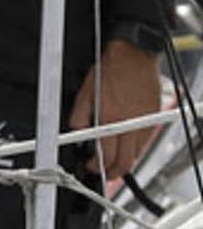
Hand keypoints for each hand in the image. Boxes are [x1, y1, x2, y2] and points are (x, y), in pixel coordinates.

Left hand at [68, 40, 164, 179]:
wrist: (134, 56)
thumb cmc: (111, 69)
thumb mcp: (85, 92)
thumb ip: (79, 115)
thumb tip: (75, 131)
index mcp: (110, 119)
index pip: (105, 155)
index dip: (97, 166)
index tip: (92, 166)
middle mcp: (129, 124)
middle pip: (125, 162)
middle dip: (113, 172)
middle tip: (104, 171)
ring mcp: (143, 123)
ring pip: (137, 154)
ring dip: (125, 161)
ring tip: (114, 160)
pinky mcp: (153, 118)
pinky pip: (145, 141)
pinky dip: (135, 148)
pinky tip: (126, 144)